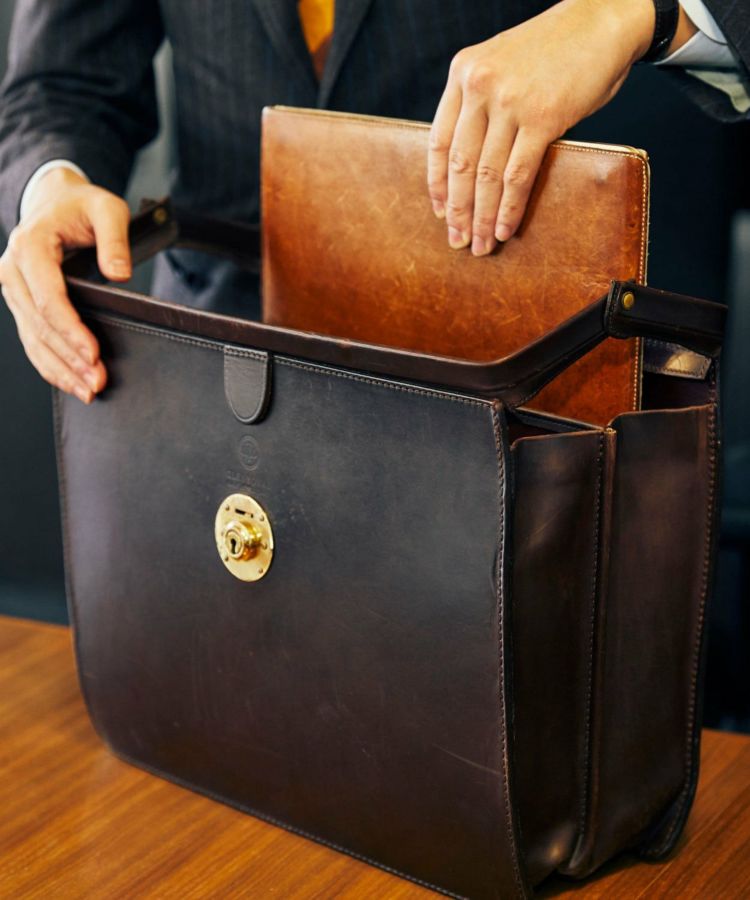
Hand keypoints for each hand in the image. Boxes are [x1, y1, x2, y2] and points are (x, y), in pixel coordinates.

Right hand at [0, 168, 131, 401]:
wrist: (55, 201)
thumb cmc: (82, 205)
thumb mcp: (107, 209)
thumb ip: (115, 239)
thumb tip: (119, 274)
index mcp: (30, 246)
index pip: (48, 298)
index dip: (71, 329)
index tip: (94, 353)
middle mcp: (13, 270)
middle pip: (40, 325)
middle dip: (70, 357)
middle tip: (98, 381)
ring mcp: (14, 290)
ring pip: (33, 339)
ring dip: (61, 369)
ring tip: (89, 390)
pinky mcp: (21, 304)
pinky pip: (33, 340)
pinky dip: (51, 365)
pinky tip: (71, 383)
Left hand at [428, 0, 657, 256]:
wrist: (602, 20)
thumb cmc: (553, 51)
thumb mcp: (500, 65)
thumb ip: (481, 104)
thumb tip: (471, 163)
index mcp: (462, 73)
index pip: (438, 141)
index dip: (437, 184)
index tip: (440, 213)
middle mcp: (480, 85)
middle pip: (459, 164)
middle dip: (458, 211)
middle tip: (457, 241)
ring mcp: (510, 102)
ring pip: (486, 176)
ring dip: (482, 218)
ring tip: (481, 245)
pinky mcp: (543, 118)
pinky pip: (517, 175)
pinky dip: (509, 208)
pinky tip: (505, 229)